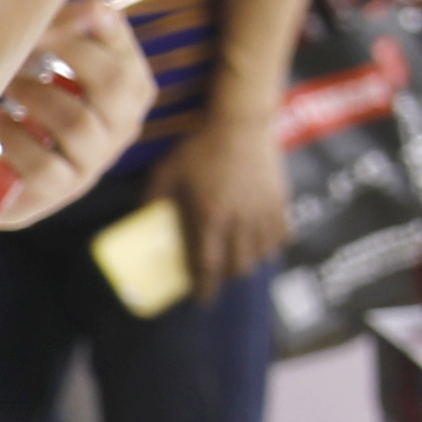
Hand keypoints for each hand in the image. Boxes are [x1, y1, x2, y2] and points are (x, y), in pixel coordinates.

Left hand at [0, 1, 154, 236]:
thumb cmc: (22, 99)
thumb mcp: (46, 57)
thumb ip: (68, 29)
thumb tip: (95, 6)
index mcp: (129, 91)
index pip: (126, 55)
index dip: (91, 30)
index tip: (50, 18)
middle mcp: (120, 127)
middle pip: (113, 84)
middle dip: (67, 54)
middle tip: (27, 46)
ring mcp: (92, 162)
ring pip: (78, 123)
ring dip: (36, 95)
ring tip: (9, 86)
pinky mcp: (59, 191)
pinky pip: (45, 164)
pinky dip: (15, 137)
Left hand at [148, 101, 295, 290]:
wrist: (242, 123)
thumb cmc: (200, 146)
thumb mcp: (168, 172)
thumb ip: (153, 200)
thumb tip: (139, 221)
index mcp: (211, 217)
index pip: (208, 265)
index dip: (205, 287)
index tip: (201, 298)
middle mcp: (241, 221)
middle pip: (238, 267)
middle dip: (226, 276)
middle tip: (216, 273)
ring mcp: (265, 213)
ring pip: (262, 255)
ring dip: (248, 262)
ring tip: (237, 257)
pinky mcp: (282, 203)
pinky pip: (282, 237)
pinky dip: (271, 245)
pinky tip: (261, 241)